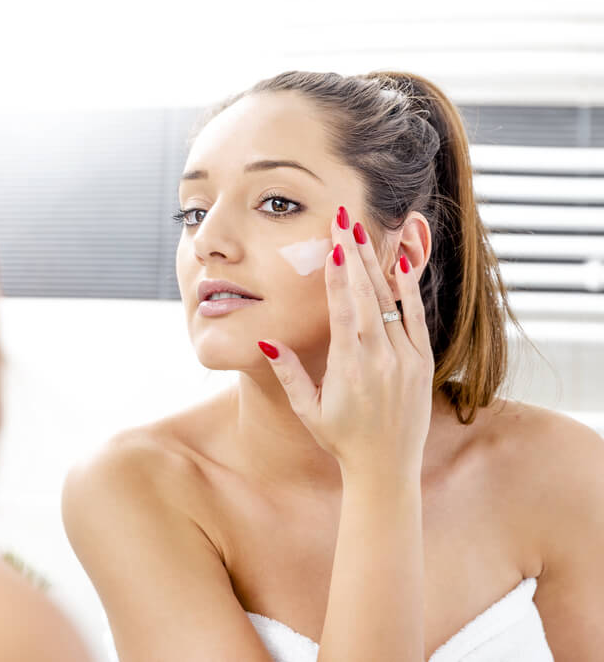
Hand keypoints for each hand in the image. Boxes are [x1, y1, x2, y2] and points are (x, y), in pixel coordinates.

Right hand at [259, 207, 434, 480]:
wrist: (386, 467)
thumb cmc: (341, 439)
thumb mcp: (308, 410)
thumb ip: (289, 374)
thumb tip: (266, 342)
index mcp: (349, 369)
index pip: (343, 312)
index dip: (337, 277)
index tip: (333, 246)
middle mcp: (380, 359)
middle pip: (366, 296)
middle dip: (354, 255)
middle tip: (344, 220)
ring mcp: (405, 359)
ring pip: (390, 301)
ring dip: (377, 263)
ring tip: (367, 230)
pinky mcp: (422, 362)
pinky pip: (416, 317)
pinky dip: (410, 289)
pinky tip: (403, 262)